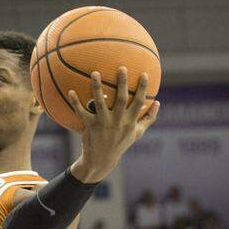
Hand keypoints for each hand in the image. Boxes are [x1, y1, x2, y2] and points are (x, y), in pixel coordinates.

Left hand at [67, 67, 159, 183]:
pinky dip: (75, 102)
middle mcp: (117, 121)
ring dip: (96, 87)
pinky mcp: (90, 126)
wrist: (101, 160)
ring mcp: (103, 123)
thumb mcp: (137, 133)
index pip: (139, 103)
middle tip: (121, 68)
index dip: (142, 89)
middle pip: (121, 99)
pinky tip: (70, 91)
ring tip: (94, 72)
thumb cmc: (120, 143)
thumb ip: (148, 118)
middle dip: (122, 83)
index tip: (144, 74)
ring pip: (99, 102)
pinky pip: (81, 112)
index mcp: (130, 121)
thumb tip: (158, 102)